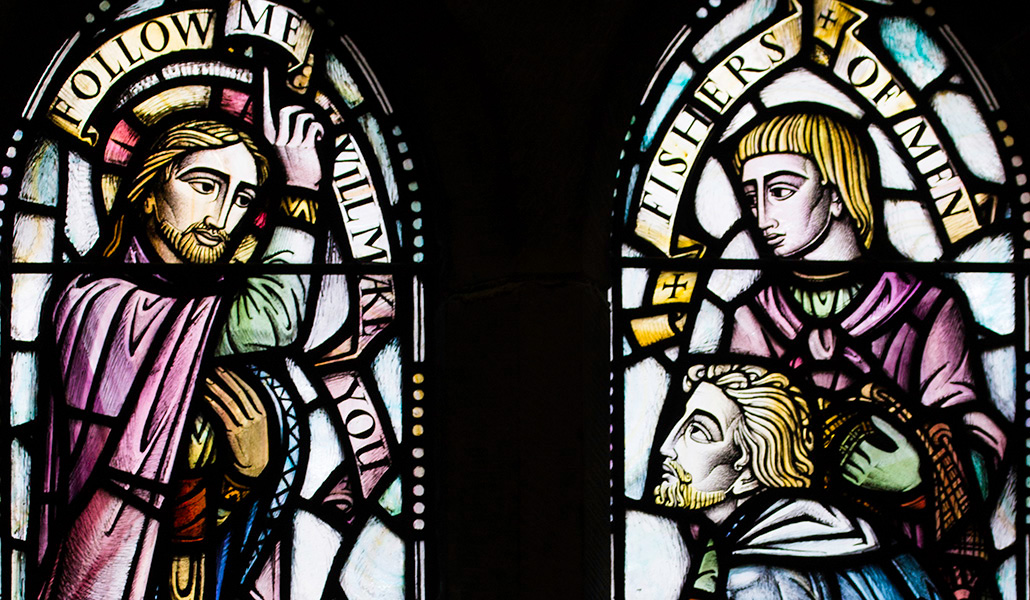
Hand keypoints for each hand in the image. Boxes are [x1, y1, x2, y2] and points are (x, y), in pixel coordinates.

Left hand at [203, 366, 269, 478]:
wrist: (255, 471)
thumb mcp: (259, 427)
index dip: (237, 376)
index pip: (249, 389)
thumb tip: (242, 396)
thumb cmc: (254, 448)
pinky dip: (213, 403)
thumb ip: (252, 412)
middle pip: (239, 391)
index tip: (225, 366)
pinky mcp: (235, 433)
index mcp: (263, 412)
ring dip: (216, 387)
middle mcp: (256, 416)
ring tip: (205, 377)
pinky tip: (204, 396)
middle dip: (225, 377)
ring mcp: (246, 424)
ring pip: (229, 400)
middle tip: (213, 365)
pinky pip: (222, 414)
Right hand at [263, 68, 323, 189]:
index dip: (264, 81)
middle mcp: (276, 137)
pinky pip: (314, 125)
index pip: (264, 103)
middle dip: (302, 111)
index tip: (263, 61)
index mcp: (267, 134)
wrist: (300, 189)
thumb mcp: (283, 143)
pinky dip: (320, 131)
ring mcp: (289, 142)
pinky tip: (318, 141)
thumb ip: (285, 125)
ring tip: (313, 135)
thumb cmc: (294, 165)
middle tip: (308, 122)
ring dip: (312, 122)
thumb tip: (291, 106)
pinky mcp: (304, 146)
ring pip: (302, 116)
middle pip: (288, 109)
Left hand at [843, 415, 921, 492]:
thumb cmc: (909, 460)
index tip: (851, 431)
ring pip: (846, 467)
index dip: (852, 437)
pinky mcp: (865, 485)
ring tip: (842, 449)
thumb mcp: (903, 443)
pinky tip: (842, 463)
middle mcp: (869, 468)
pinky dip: (842, 470)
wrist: (913, 482)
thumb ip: (887, 429)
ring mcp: (866, 478)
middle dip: (846, 447)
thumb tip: (872, 417)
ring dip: (842, 458)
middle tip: (843, 439)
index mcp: (877, 456)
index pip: (857, 444)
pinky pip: (848, 478)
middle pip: (850, 455)